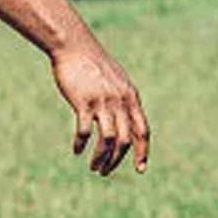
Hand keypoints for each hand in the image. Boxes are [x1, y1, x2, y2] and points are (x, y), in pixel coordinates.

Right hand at [51, 40, 150, 175]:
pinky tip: (77, 150)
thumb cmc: (94, 64)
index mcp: (131, 97)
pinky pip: (85, 131)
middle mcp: (120, 101)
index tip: (141, 169)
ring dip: (101, 158)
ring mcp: (102, 102)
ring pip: (108, 140)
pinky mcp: (83, 102)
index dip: (143, 151)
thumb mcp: (117, 80)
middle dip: (117, 160)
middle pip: (126, 140)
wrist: (74, 46)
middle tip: (105, 171)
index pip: (143, 131)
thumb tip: (128, 118)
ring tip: (94, 167)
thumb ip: (124, 99)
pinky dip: (81, 144)